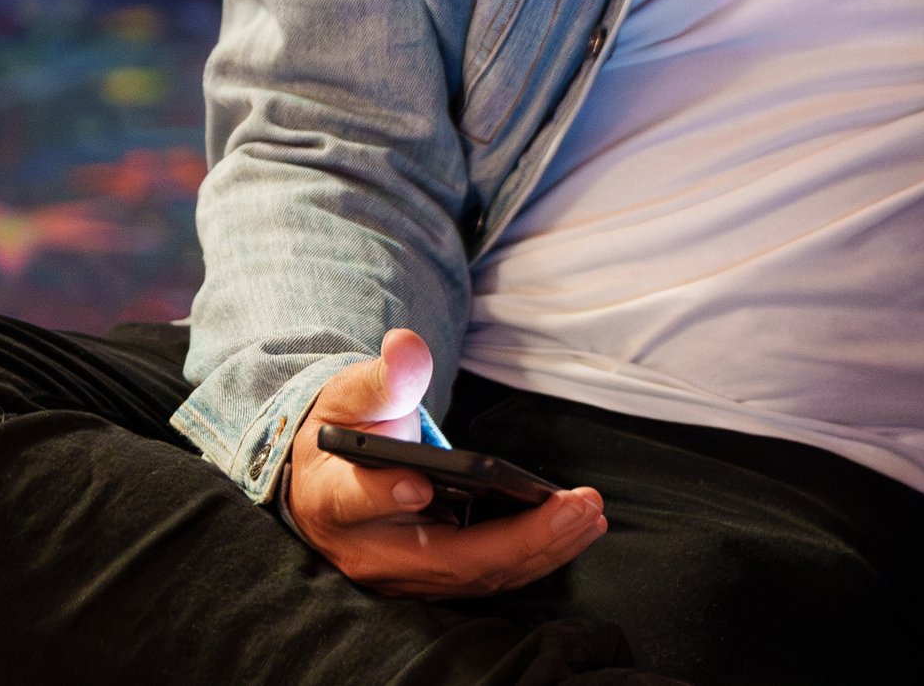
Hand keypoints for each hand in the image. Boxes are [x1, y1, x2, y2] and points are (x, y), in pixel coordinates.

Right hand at [284, 328, 606, 597]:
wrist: (336, 475)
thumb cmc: (349, 429)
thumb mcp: (354, 395)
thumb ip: (384, 377)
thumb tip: (406, 346)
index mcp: (333, 497)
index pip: (355, 502)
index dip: (385, 498)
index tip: (419, 485)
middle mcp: (370, 549)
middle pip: (446, 558)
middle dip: (519, 539)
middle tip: (578, 507)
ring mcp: (404, 573)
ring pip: (476, 574)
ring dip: (540, 551)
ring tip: (590, 517)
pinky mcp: (434, 576)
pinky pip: (488, 574)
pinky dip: (534, 557)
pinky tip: (574, 530)